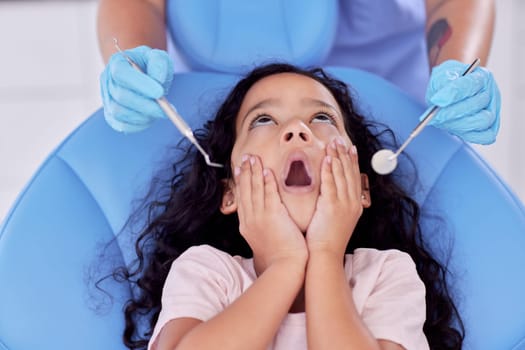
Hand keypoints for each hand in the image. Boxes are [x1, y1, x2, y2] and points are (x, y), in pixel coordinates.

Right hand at [100, 45, 173, 132]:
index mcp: (117, 62)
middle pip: (121, 96)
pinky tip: (150, 118)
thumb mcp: (159, 58)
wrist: (147, 77)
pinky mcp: (111, 115)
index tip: (160, 93)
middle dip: (146, 105)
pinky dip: (138, 125)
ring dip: (142, 116)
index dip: (140, 84)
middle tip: (165, 109)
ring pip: (119, 112)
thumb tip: (158, 79)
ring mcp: (107, 99)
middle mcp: (107, 80)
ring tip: (158, 112)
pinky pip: (121, 125)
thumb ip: (159, 63)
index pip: (121, 74)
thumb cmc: (152, 66)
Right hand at [235, 155, 307, 273]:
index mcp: (247, 226)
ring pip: (255, 190)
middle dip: (244, 173)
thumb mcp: (262, 242)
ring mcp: (260, 218)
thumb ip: (261, 229)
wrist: (284, 268)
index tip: (238, 169)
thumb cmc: (278, 259)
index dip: (240, 183)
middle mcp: (250, 220)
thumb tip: (264, 223)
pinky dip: (267, 183)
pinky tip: (267, 171)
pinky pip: (269, 195)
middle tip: (244, 157)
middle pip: (245, 191)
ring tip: (253, 158)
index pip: (242, 199)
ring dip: (254, 172)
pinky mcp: (274, 217)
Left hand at [306, 139, 362, 257]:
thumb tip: (335, 195)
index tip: (350, 147)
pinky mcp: (332, 207)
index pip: (355, 177)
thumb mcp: (339, 220)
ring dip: (337, 157)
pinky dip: (329, 170)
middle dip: (345, 154)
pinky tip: (327, 158)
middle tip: (340, 139)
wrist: (325, 256)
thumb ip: (338, 205)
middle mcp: (352, 203)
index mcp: (355, 205)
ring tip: (333, 143)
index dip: (352, 161)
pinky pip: (331, 184)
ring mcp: (344, 205)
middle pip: (350, 173)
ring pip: (341, 175)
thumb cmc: (327, 240)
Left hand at [424, 59, 500, 144]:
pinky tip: (455, 130)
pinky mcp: (490, 126)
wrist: (450, 90)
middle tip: (436, 116)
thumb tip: (439, 100)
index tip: (437, 100)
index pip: (470, 84)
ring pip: (483, 121)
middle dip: (453, 112)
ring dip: (460, 124)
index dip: (453, 93)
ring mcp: (493, 110)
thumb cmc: (447, 82)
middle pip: (476, 104)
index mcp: (481, 76)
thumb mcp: (441, 74)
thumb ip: (442, 82)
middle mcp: (490, 92)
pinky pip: (486, 136)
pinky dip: (471, 135)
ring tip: (443, 122)